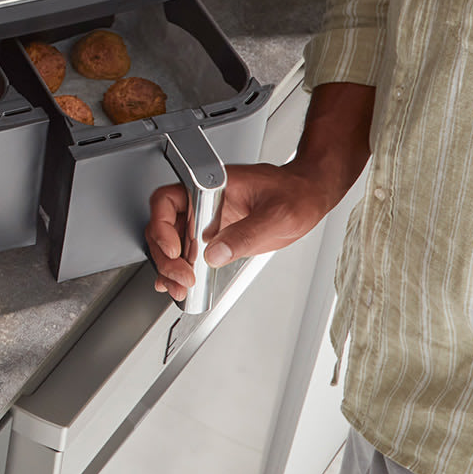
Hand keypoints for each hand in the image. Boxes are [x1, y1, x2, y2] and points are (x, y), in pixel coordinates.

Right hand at [145, 81, 373, 302]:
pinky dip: (182, 269)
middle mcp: (205, 202)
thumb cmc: (296, 192)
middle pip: (164, 226)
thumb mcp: (278, 214)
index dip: (163, 226)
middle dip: (166, 256)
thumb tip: (214, 254)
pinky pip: (190, 253)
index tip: (176, 250)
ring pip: (172, 243)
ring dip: (170, 267)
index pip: (167, 200)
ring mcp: (208, 220)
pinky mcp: (216, 236)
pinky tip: (181, 284)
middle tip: (181, 277)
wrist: (309, 196)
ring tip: (180, 287)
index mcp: (212, 186)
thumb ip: (246, 234)